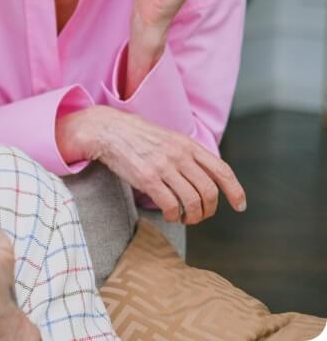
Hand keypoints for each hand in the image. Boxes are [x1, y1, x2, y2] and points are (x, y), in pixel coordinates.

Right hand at [57, 106, 245, 223]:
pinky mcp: (147, 178)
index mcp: (187, 144)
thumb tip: (205, 176)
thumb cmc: (136, 135)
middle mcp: (179, 155)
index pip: (222, 170)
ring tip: (185, 218)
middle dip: (209, 210)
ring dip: (192, 216)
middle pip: (209, 191)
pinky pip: (170, 204)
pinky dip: (173, 215)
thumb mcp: (168, 137)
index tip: (240, 205)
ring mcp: (163, 166)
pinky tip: (169, 215)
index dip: (235, 191)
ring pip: (192, 201)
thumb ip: (187, 153)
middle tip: (201, 215)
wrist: (107, 129)